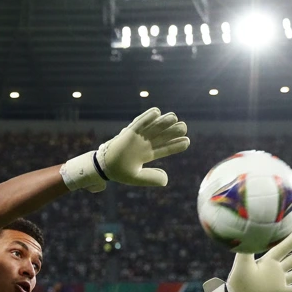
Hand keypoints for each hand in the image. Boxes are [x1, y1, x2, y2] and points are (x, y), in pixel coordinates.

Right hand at [61, 107, 189, 191]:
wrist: (104, 167)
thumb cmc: (119, 172)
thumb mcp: (136, 178)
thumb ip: (151, 179)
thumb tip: (166, 179)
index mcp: (147, 154)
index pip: (165, 149)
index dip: (176, 145)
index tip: (187, 141)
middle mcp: (144, 144)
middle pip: (162, 136)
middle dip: (173, 131)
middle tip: (183, 127)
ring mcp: (137, 137)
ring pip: (153, 127)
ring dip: (163, 122)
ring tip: (174, 118)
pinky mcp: (128, 132)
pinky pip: (139, 123)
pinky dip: (147, 117)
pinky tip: (157, 112)